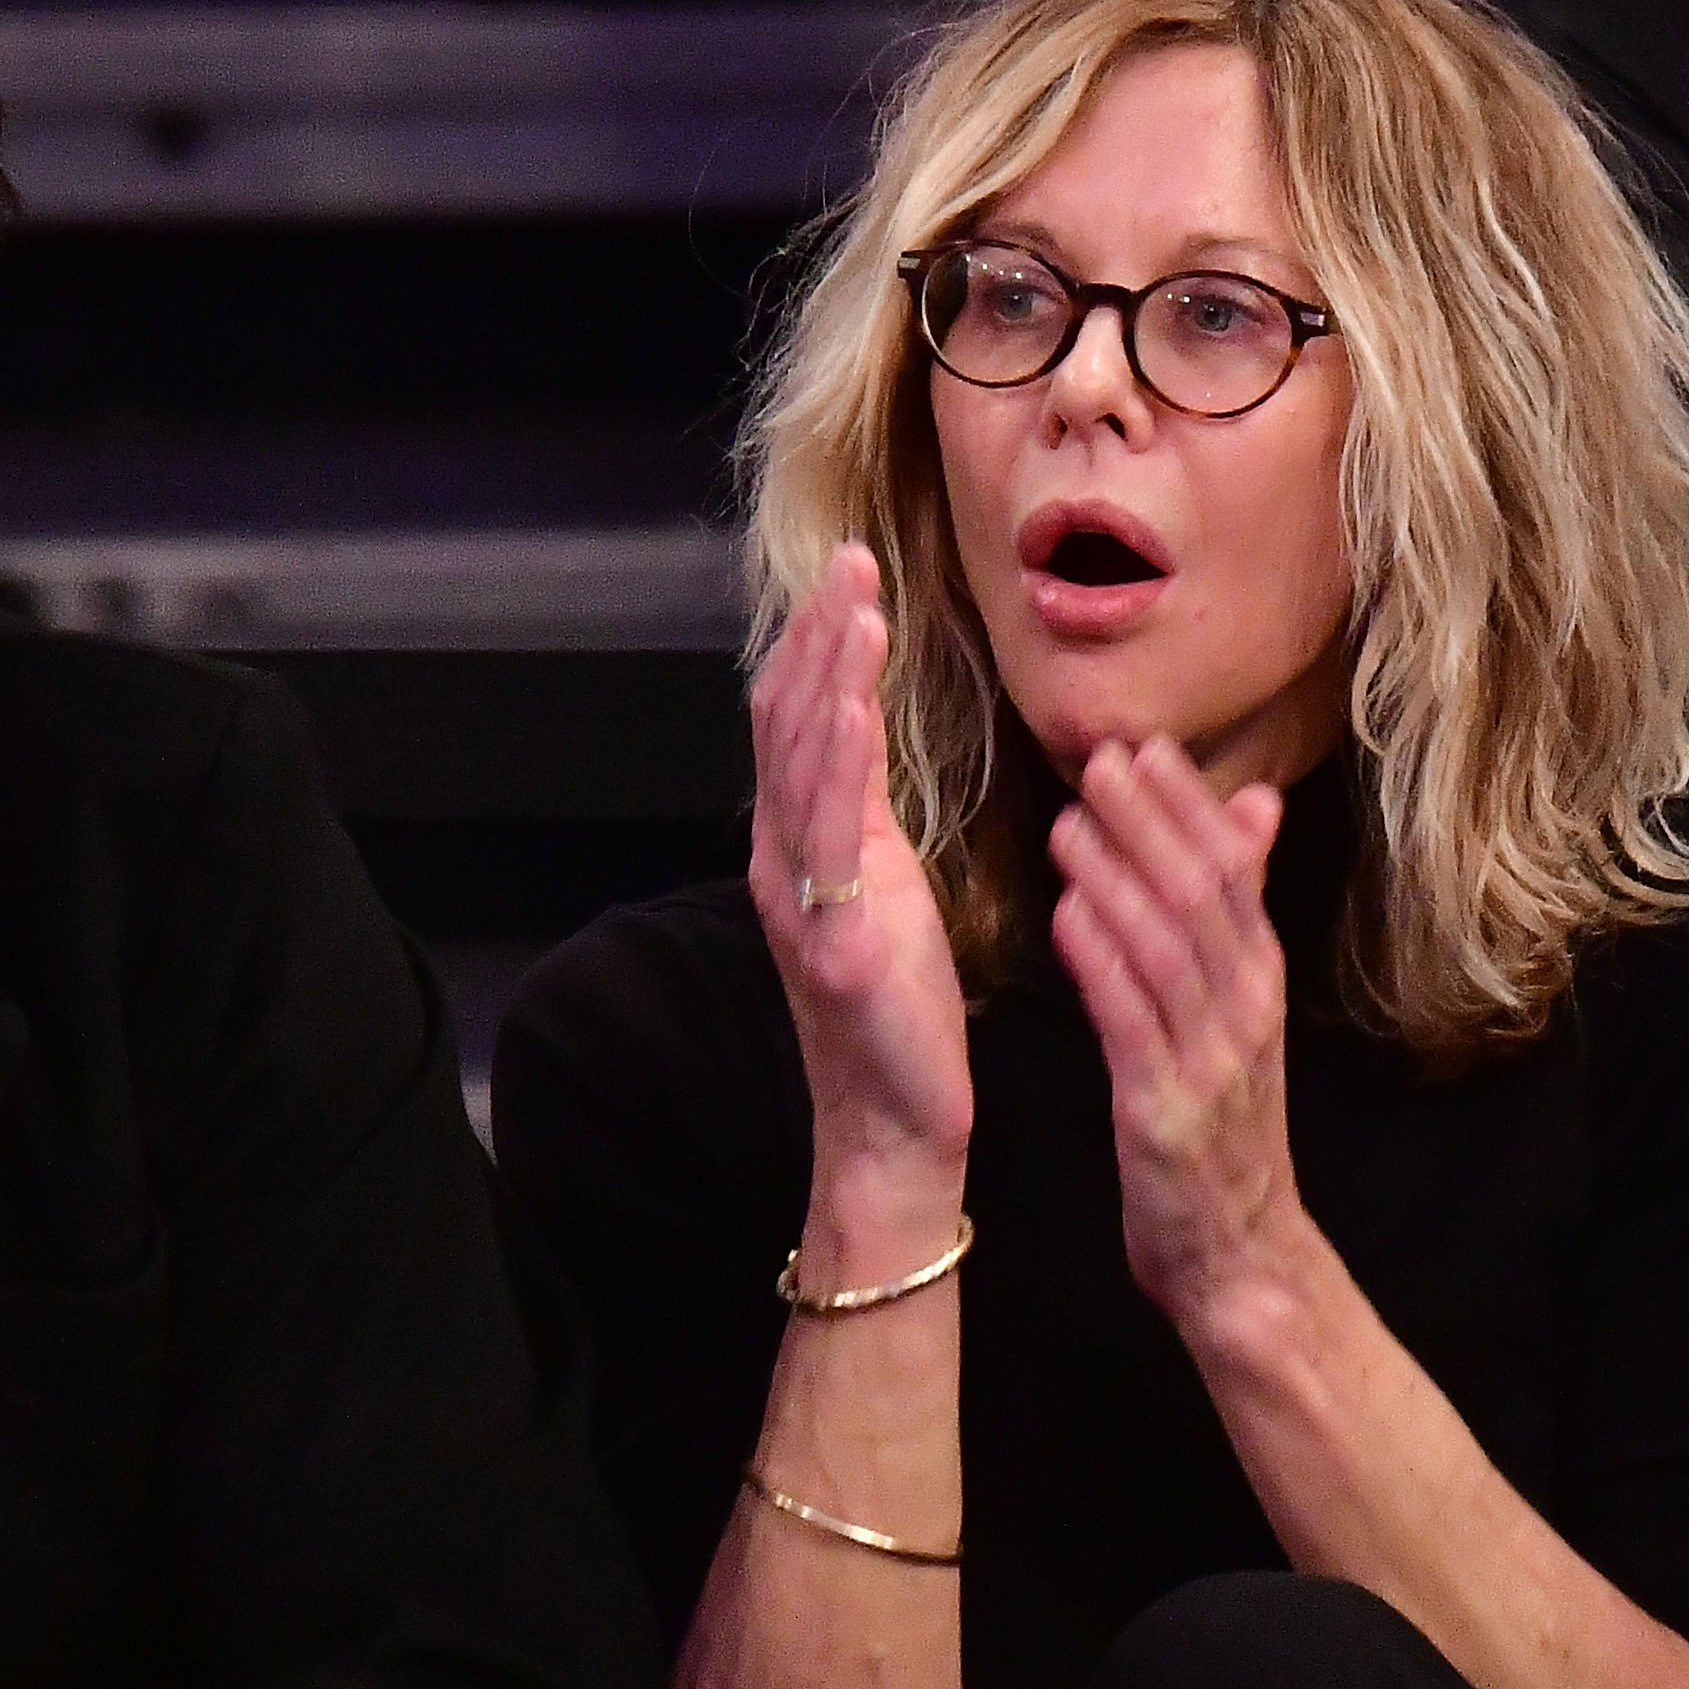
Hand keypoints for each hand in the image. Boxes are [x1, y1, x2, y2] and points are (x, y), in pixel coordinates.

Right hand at [749, 542, 973, 1273]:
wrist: (894, 1130)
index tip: (854, 578)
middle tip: (852, 559)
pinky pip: (827, 829)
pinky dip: (835, 752)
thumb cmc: (904, 1022)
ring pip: (799, 761)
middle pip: (786, 721)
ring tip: (856, 600)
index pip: (798, 725)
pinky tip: (855, 696)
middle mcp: (784, 863)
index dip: (819, 647)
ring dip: (827, 672)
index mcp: (804, 851)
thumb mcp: (890, 900)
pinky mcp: (830, 939)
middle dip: (818, 635)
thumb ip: (870, 821)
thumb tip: (870, 741)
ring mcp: (799, 899)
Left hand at [1046, 732, 1302, 1339]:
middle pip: (1204, 895)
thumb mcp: (1238, 1013)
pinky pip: (1135, 1026)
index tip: (1138, 744)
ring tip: (1068, 823)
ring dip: (1121, 881)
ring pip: (1171, 950)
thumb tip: (1254, 805)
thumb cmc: (1221, 1129)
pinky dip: (1103, 965)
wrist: (1238, 1257)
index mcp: (1258, 982)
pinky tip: (1066, 916)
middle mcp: (1244, 1013)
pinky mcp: (1167, 1115)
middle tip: (1097, 761)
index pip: (1231, 870)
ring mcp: (1210, 1064)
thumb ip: (1235, 912)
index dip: (1187, 805)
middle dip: (1153, 824)